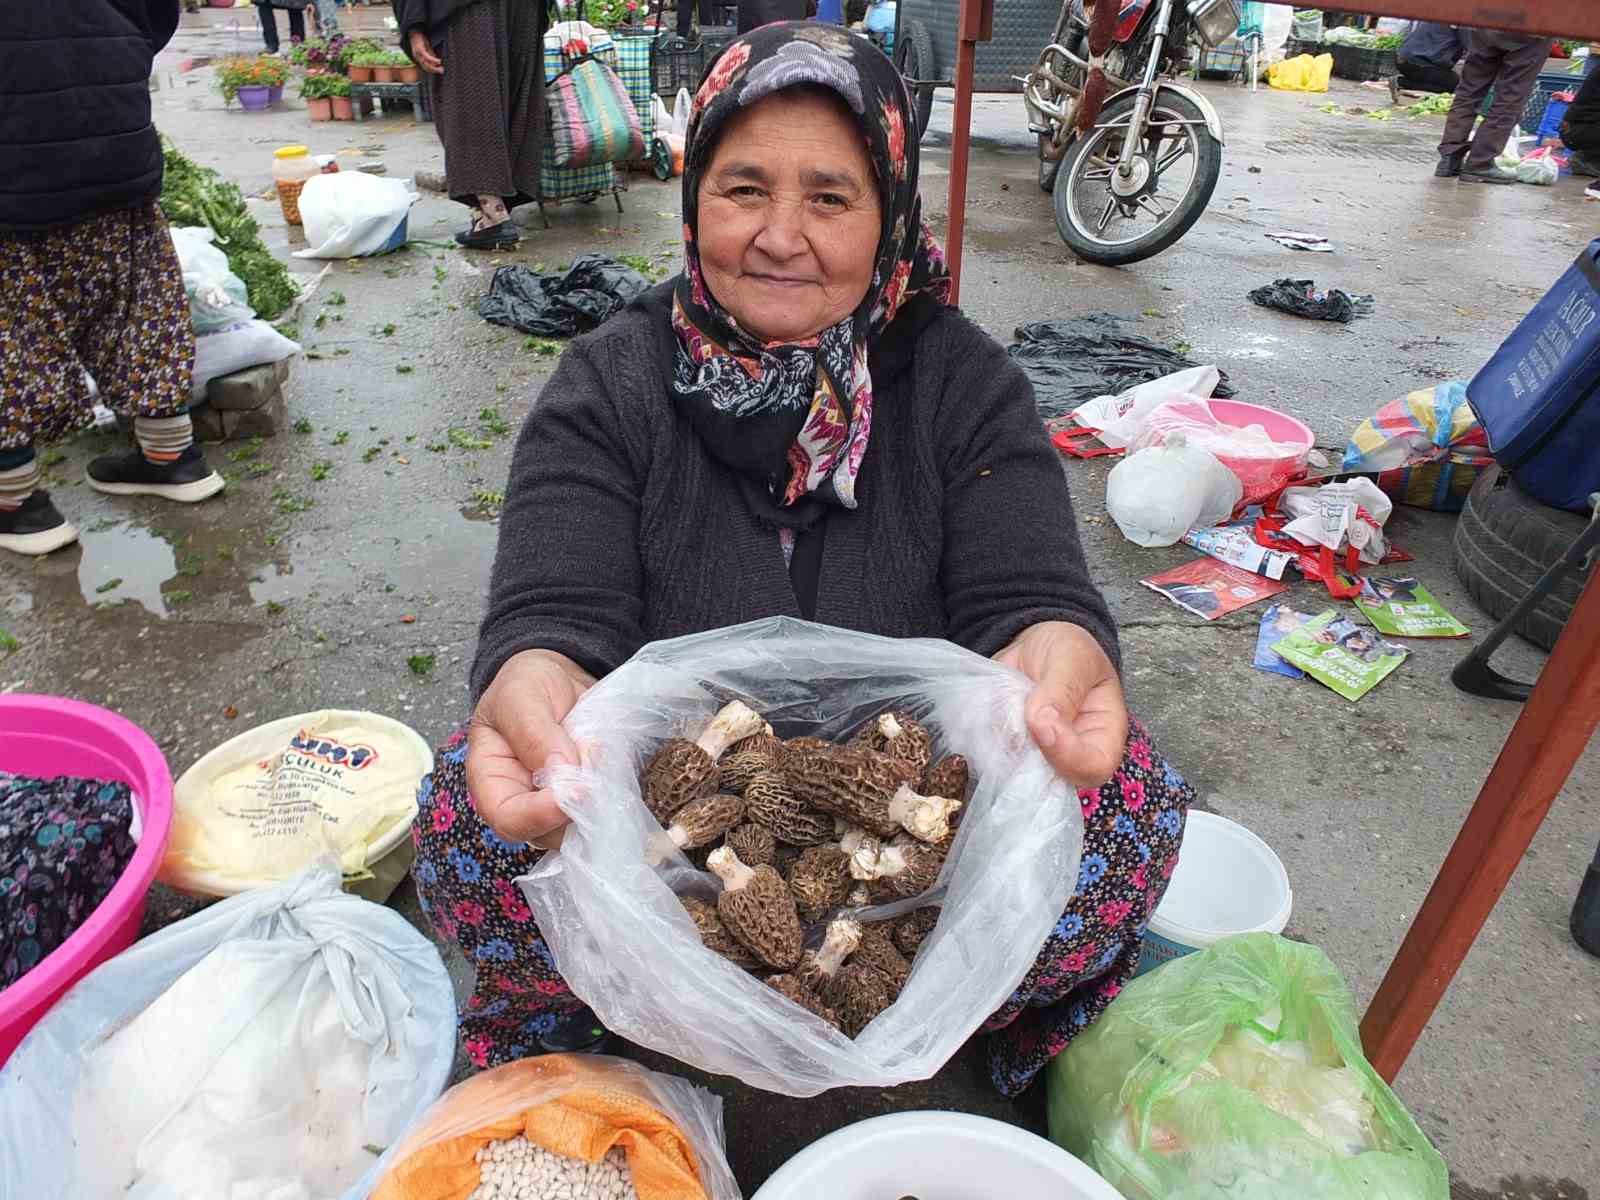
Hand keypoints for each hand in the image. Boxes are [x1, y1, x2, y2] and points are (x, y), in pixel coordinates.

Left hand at [409, 29, 443, 73]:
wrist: (414, 30)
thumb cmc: (421, 38)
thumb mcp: (427, 48)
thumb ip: (431, 55)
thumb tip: (436, 63)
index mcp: (418, 58)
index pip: (426, 68)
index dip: (433, 71)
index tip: (441, 71)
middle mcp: (417, 57)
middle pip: (426, 68)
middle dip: (435, 71)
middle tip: (442, 71)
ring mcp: (417, 54)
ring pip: (425, 64)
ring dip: (434, 67)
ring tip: (441, 67)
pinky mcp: (419, 49)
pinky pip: (426, 57)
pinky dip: (433, 60)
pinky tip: (439, 61)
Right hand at [467, 649, 594, 847]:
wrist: (558, 678)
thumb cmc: (525, 686)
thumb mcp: (520, 697)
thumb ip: (534, 733)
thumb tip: (561, 770)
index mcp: (491, 782)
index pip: (509, 819)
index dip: (541, 815)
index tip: (578, 791)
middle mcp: (523, 803)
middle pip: (550, 833)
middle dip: (580, 808)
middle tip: (598, 767)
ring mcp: (557, 806)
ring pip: (582, 828)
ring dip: (602, 800)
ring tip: (602, 753)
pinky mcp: (586, 800)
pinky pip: (605, 810)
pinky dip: (615, 791)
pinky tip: (612, 760)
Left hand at [993, 622, 1127, 789]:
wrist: (1036, 645)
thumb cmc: (1069, 652)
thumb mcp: (1072, 658)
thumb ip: (1061, 692)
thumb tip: (1043, 725)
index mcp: (1102, 735)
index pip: (1093, 766)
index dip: (1067, 756)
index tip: (1041, 723)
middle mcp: (1068, 755)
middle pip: (1048, 779)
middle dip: (1023, 750)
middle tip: (1013, 709)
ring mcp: (1034, 757)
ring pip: (1010, 769)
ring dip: (997, 736)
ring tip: (1002, 696)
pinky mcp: (1006, 751)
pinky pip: (986, 754)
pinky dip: (980, 730)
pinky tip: (988, 702)